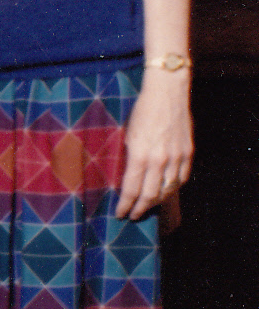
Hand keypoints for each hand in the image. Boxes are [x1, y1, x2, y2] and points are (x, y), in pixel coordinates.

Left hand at [116, 70, 192, 218]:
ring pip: (168, 190)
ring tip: (148, 206)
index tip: (120, 213)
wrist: (166, 94)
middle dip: (140, 208)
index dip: (125, 205)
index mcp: (140, 155)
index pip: (132, 189)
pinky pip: (181, 179)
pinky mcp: (188, 153)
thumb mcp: (127, 135)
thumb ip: (129, 158)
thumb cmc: (141, 111)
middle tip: (133, 215)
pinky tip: (165, 191)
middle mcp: (160, 160)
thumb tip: (125, 178)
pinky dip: (173, 189)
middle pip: (150, 195)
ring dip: (156, 201)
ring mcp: (176, 157)